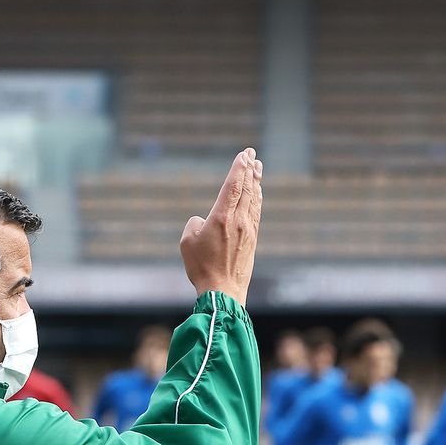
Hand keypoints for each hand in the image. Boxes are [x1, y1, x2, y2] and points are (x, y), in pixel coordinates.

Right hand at [179, 148, 261, 304]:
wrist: (223, 290)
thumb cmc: (201, 267)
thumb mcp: (187, 241)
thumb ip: (195, 223)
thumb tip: (205, 220)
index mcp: (221, 217)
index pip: (233, 186)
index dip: (239, 168)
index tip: (244, 154)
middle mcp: (238, 221)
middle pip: (246, 189)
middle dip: (249, 169)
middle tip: (252, 153)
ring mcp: (248, 230)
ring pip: (254, 199)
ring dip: (255, 181)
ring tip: (258, 167)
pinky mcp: (252, 240)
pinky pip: (256, 213)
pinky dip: (257, 199)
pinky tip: (257, 193)